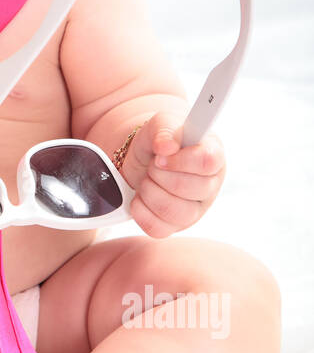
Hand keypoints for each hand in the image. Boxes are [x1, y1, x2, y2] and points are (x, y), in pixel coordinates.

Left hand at [120, 111, 225, 237]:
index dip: (179, 159)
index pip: (207, 162)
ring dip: (149, 191)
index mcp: (213, 156)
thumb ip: (165, 129)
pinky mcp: (175, 226)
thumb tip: (166, 145)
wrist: (143, 157)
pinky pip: (158, 228)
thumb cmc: (160, 140)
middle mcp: (209, 186)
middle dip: (159, 173)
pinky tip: (140, 197)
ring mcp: (195, 210)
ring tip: (147, 179)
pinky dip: (141, 211)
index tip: (160, 153)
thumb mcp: (161, 123)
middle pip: (188, 188)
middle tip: (153, 164)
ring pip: (174, 211)